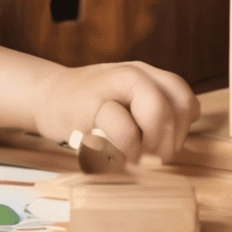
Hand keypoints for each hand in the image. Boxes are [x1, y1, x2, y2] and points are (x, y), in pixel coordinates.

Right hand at [32, 61, 199, 163]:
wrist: (47, 96)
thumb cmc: (94, 103)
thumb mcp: (129, 96)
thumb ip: (155, 105)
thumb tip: (184, 131)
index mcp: (144, 73)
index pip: (183, 97)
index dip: (183, 127)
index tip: (170, 145)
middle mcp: (130, 75)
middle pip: (169, 106)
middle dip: (167, 141)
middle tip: (153, 158)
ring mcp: (109, 90)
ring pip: (151, 111)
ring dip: (147, 145)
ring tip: (132, 156)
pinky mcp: (85, 110)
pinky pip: (117, 133)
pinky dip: (121, 151)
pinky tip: (110, 156)